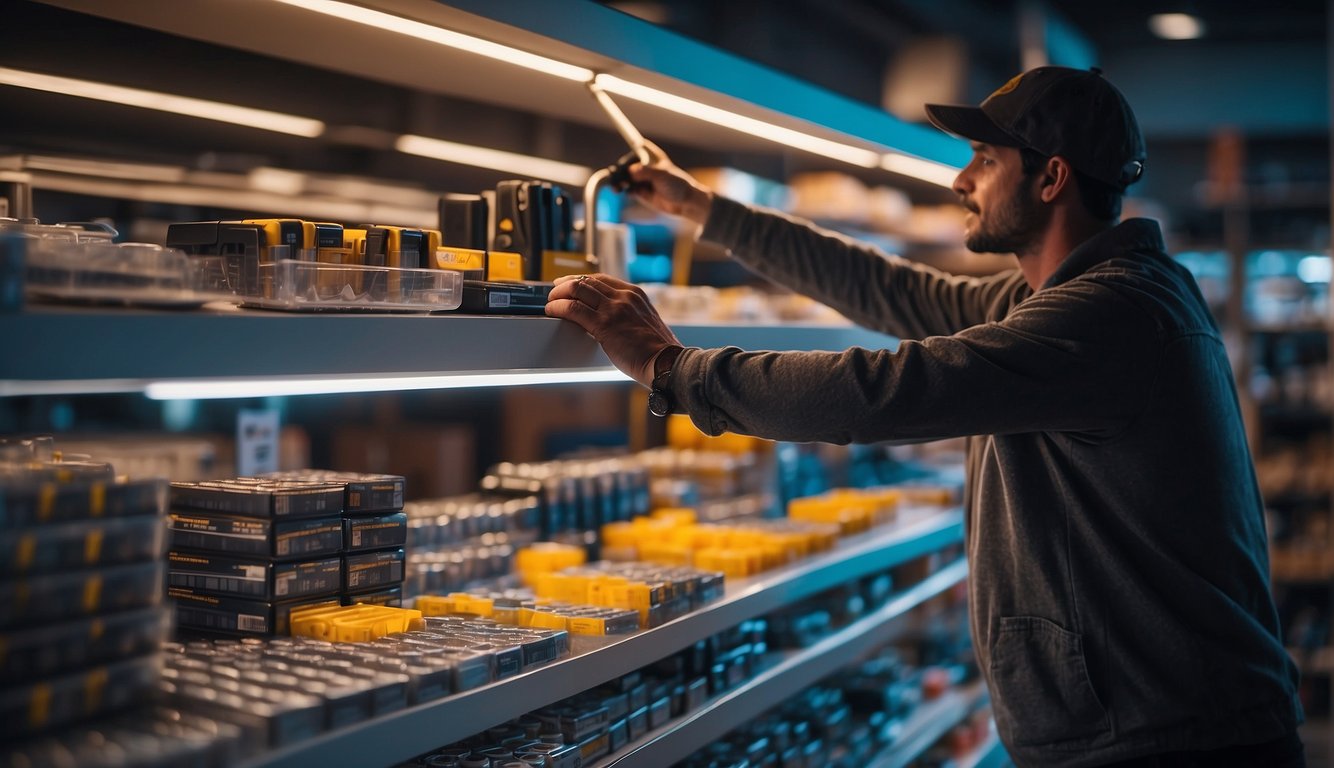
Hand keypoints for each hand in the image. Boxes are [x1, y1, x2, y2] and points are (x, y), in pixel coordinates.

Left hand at [545, 273, 682, 386]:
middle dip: (567, 284)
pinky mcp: (604, 324)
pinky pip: (574, 308)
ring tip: (551, 302)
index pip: (602, 279)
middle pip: (587, 281)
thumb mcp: (645, 323)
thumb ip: (628, 316)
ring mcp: (613, 308)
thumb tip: (610, 321)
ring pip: (577, 289)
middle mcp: (624, 296)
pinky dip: (558, 307)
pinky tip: (552, 311)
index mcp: (635, 294)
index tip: (571, 284)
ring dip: (559, 294)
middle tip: (555, 291)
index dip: (582, 280)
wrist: (666, 363)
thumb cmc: (658, 351)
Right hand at [626, 140, 713, 224]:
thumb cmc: (677, 184)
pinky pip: (628, 189)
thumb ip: (646, 172)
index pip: (636, 148)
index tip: (623, 161)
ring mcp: (642, 179)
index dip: (628, 152)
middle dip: (619, 171)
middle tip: (615, 177)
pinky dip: (624, 190)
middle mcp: (645, 166)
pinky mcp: (641, 191)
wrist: (685, 203)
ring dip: (619, 182)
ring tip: (618, 187)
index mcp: (651, 156)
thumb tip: (630, 171)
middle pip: (626, 165)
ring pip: (625, 178)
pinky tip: (624, 191)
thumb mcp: (662, 175)